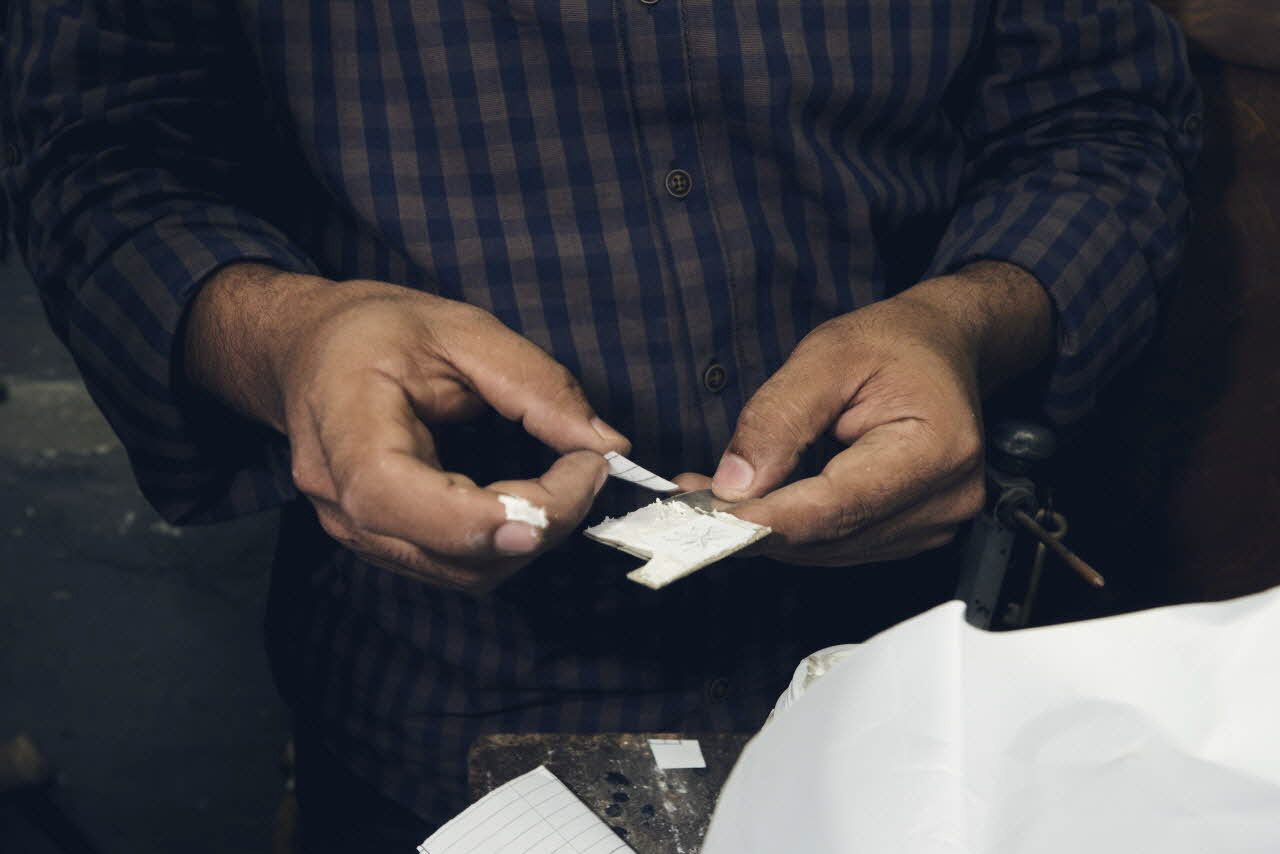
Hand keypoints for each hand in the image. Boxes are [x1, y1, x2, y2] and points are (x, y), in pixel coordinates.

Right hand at [185, 264, 629, 592]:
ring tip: (566, 478)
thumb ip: (534, 384)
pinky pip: (457, 566)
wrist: (307, 351)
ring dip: (532, 537)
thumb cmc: (374, 332)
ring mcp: (356, 532)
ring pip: (463, 574)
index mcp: (345, 431)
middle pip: (452, 554)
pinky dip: (509, 541)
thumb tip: (606, 443)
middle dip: (542, 521)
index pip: (408, 502)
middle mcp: (341, 500)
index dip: (499, 512)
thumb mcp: (460, 329)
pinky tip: (531, 497)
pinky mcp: (382, 544)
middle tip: (590, 465)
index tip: (583, 469)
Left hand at [678, 262, 1051, 566]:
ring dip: (767, 529)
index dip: (764, 517)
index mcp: (936, 451)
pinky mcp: (913, 533)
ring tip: (716, 496)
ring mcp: (934, 524)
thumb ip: (778, 418)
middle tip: (689, 498)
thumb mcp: (827, 355)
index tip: (704, 513)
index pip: (835, 505)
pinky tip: (761, 503)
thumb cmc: (894, 343)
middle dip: (753, 522)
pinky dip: (793, 528)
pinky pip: (839, 544)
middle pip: (827, 535)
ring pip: (827, 549)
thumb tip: (736, 483)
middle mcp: (944, 500)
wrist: (943, 347)